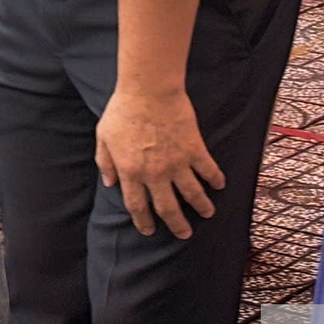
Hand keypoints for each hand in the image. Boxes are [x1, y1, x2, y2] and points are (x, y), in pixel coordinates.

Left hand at [94, 84, 224, 238]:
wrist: (148, 90)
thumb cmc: (122, 110)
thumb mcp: (103, 136)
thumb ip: (105, 162)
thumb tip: (109, 183)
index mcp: (131, 172)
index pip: (137, 205)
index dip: (143, 221)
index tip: (149, 230)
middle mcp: (155, 173)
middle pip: (168, 208)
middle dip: (177, 225)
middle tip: (184, 233)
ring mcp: (177, 163)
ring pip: (193, 194)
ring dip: (201, 207)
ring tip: (207, 213)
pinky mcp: (194, 149)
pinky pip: (208, 170)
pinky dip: (215, 180)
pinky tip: (220, 185)